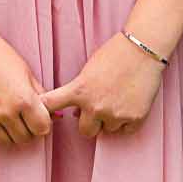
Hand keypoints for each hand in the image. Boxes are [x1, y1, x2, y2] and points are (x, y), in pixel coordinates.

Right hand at [0, 33, 51, 146]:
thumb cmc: (1, 56)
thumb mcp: (26, 74)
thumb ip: (41, 97)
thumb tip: (55, 117)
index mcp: (24, 100)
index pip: (42, 129)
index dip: (42, 124)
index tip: (36, 117)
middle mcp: (5, 111)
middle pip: (23, 138)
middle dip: (26, 130)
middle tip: (20, 117)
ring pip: (3, 142)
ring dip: (7, 134)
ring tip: (5, 118)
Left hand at [39, 33, 164, 138]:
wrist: (142, 50)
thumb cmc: (114, 55)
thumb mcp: (88, 71)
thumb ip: (80, 92)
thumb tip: (77, 113)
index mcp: (79, 90)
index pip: (51, 104)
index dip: (44, 110)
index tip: (40, 114)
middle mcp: (95, 106)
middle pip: (85, 131)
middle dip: (90, 123)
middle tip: (98, 109)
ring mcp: (115, 114)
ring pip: (107, 130)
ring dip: (110, 120)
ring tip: (118, 99)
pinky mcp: (135, 119)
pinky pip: (125, 130)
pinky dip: (126, 122)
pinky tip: (129, 104)